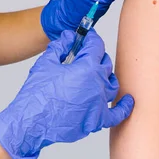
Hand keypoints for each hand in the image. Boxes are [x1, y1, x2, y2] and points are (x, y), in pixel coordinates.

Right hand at [0, 30, 133, 158]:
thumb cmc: (36, 93)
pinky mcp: (97, 120)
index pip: (96, 46)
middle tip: (85, 54)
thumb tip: (69, 37)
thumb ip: (60, 46)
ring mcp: (100, 104)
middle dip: (96, 55)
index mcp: (87, 68)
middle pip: (105, 64)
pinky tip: (128, 101)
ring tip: (97, 73)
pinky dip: (124, 106)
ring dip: (106, 76)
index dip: (90, 38)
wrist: (31, 122)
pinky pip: (117, 113)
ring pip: (112, 85)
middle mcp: (98, 85)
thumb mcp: (46, 63)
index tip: (87, 36)